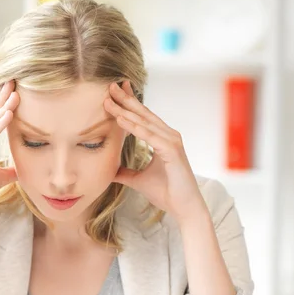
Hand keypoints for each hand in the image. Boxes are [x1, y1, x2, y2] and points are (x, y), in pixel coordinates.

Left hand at [104, 80, 207, 224]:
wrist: (184, 208)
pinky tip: (121, 119)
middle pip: (143, 114)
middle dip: (125, 100)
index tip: (112, 94)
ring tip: (109, 101)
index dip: (128, 104)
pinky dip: (135, 128)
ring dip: (126, 111)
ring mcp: (172, 142)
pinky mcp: (172, 151)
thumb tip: (109, 170)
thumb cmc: (167, 193)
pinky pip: (150, 136)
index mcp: (163, 139)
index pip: (142, 118)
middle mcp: (169, 136)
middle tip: (109, 86)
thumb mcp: (138, 180)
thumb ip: (124, 173)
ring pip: (145, 122)